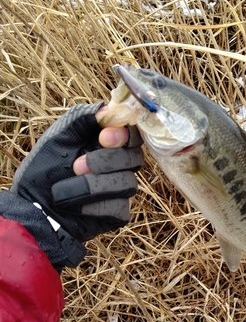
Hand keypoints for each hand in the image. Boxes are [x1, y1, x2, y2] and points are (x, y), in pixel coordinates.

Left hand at [10, 103, 143, 266]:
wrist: (34, 209)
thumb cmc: (42, 171)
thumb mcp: (58, 138)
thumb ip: (82, 119)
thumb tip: (109, 109)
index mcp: (106, 143)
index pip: (133, 134)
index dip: (125, 134)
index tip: (104, 137)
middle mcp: (117, 165)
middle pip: (135, 158)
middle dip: (107, 160)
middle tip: (77, 165)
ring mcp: (119, 190)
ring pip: (128, 183)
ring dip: (93, 185)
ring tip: (66, 189)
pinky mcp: (117, 213)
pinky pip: (119, 206)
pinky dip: (94, 206)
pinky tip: (76, 206)